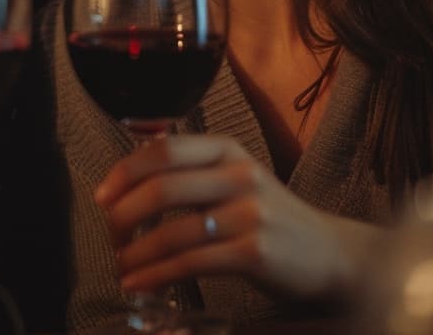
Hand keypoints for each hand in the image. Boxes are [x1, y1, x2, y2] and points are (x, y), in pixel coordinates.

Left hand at [95, 135, 379, 302]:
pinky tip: (141, 283)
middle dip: (122, 217)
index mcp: (227, 150)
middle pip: (161, 188)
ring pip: (172, 231)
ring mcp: (250, 213)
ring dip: (136, 254)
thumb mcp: (235, 180)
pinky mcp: (255, 253)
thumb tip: (128, 178)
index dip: (124, 172)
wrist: (331, 254)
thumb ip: (191, 173)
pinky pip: (191, 263)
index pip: (163, 149)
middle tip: (110, 238)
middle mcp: (239, 174)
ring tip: (121, 268)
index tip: (102, 197)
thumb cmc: (271, 218)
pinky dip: (157, 275)